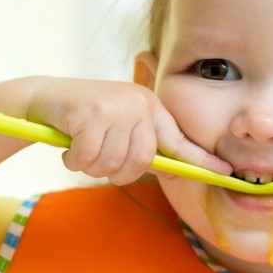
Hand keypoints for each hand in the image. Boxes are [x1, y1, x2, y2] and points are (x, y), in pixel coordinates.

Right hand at [28, 78, 230, 185]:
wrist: (45, 98)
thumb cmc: (86, 118)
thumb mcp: (121, 126)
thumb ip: (145, 145)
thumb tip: (172, 170)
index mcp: (150, 108)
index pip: (180, 141)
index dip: (202, 161)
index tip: (227, 173)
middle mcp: (138, 104)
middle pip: (141, 161)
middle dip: (118, 173)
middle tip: (99, 162)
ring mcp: (114, 106)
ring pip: (113, 163)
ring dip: (92, 167)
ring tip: (82, 150)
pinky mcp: (88, 113)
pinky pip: (87, 159)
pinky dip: (74, 161)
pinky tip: (69, 147)